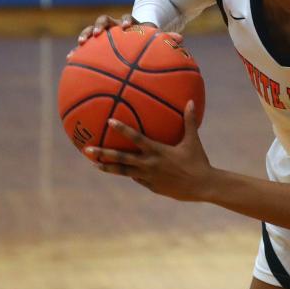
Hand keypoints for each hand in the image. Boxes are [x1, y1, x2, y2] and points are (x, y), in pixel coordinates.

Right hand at [69, 14, 180, 59]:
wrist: (135, 36)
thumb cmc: (147, 40)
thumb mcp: (156, 38)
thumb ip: (166, 39)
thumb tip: (181, 39)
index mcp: (129, 23)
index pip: (126, 18)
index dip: (125, 21)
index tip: (125, 27)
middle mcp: (113, 26)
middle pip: (103, 20)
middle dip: (99, 26)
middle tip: (97, 34)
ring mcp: (103, 34)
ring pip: (90, 31)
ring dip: (84, 35)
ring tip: (78, 46)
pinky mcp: (95, 44)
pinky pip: (84, 46)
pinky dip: (78, 51)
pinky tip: (70, 59)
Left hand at [85, 101, 213, 201]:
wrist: (202, 186)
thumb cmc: (198, 161)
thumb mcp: (194, 140)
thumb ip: (189, 121)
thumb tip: (191, 101)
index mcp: (158, 151)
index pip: (136, 138)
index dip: (122, 129)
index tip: (109, 121)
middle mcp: (149, 164)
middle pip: (121, 158)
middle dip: (103, 154)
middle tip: (87, 150)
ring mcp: (148, 177)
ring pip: (123, 172)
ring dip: (108, 168)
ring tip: (94, 165)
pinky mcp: (151, 187)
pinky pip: (136, 178)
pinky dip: (128, 173)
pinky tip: (121, 171)